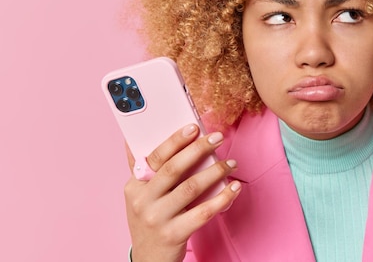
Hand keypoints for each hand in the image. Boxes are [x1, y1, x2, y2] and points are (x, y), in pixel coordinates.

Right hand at [124, 124, 241, 261]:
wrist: (149, 261)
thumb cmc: (152, 219)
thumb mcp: (142, 195)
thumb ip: (147, 169)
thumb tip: (148, 135)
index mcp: (135, 186)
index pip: (155, 157)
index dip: (175, 140)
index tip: (193, 127)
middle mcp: (142, 201)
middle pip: (173, 169)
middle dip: (198, 149)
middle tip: (218, 137)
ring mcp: (157, 219)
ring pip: (191, 188)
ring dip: (215, 172)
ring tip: (231, 163)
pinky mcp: (173, 235)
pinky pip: (203, 212)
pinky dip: (222, 198)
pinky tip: (234, 188)